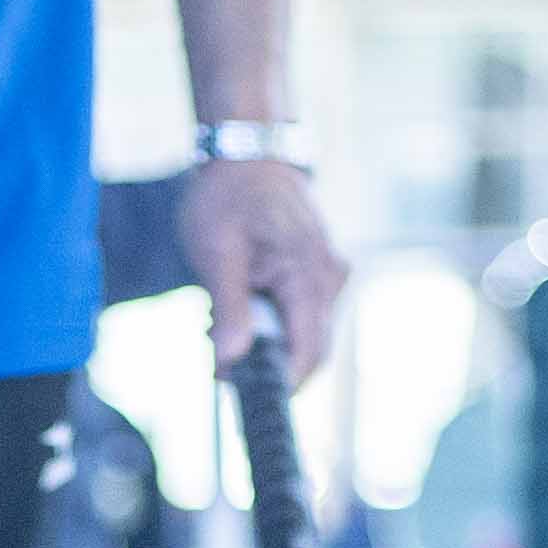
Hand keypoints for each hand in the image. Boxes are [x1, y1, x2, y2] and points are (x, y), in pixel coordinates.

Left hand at [181, 155, 347, 379]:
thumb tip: (232, 361)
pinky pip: (304, 312)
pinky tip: (242, 303)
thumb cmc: (229, 197)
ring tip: (222, 320)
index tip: (244, 394)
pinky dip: (274, 320)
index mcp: (309, 275)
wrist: (246, 152)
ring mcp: (330, 274)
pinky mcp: (320, 271)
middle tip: (221, 356)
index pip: (308, 353)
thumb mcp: (218, 253)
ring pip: (305, 331)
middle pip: (310, 348)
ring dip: (269, 340)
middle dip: (270, 363)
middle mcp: (330, 278)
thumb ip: (230, 309)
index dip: (282, 384)